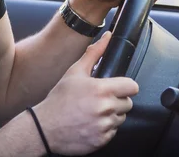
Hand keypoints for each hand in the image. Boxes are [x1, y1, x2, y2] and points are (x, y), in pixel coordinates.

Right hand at [33, 32, 138, 154]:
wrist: (45, 127)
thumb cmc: (59, 99)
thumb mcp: (75, 72)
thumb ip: (94, 53)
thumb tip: (107, 38)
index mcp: (102, 90)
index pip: (132, 87)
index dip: (126, 86)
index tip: (117, 87)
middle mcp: (106, 108)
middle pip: (128, 103)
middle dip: (117, 100)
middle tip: (100, 99)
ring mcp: (105, 126)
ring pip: (120, 118)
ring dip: (111, 115)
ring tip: (93, 111)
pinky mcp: (102, 140)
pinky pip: (113, 132)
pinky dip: (104, 129)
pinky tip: (90, 123)